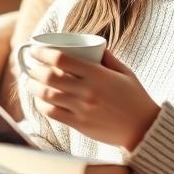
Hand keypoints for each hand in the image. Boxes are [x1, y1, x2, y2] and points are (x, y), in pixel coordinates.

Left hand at [24, 47, 160, 150]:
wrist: (143, 128)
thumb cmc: (135, 98)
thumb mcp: (125, 72)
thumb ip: (107, 58)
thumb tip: (92, 46)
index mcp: (98, 74)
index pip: (62, 59)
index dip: (43, 53)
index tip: (36, 49)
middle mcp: (87, 91)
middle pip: (49, 76)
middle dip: (34, 69)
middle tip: (31, 66)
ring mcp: (82, 109)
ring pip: (47, 95)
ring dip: (34, 87)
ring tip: (31, 82)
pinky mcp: (79, 124)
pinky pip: (52, 113)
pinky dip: (42, 104)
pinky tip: (40, 99)